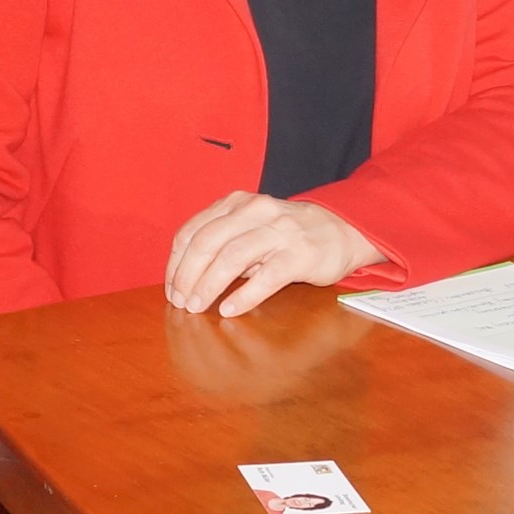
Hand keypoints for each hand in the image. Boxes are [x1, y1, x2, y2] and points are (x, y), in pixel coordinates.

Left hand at [164, 192, 384, 316]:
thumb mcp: (251, 226)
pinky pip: (266, 277)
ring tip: (197, 306)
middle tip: (180, 302)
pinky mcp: (300, 255)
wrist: (342, 230)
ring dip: (208, 285)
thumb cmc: (288, 233)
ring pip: (232, 257)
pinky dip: (244, 295)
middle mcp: (255, 212)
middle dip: (187, 275)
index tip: (171, 287)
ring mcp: (279, 232)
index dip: (175, 263)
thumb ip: (222, 242)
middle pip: (207, 243)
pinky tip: (230, 309)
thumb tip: (187, 276)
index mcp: (236, 204)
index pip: (193, 231)